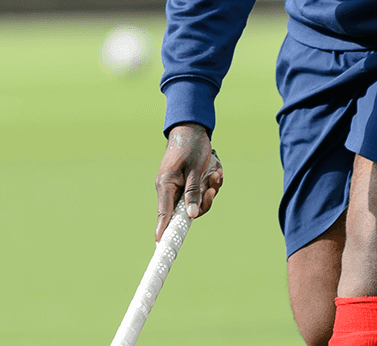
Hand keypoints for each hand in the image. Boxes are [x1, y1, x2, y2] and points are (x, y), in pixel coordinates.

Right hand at [155, 123, 223, 240]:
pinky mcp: (190, 183)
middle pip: (188, 211)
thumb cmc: (191, 146)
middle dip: (205, 201)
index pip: (164, 214)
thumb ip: (193, 192)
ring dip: (211, 188)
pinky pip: (204, 191)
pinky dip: (212, 182)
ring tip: (215, 172)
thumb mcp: (195, 169)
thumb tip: (192, 216)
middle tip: (213, 189)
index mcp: (166, 186)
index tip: (161, 246)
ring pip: (199, 201)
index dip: (163, 231)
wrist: (193, 128)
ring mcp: (180, 187)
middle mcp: (171, 189)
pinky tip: (215, 169)